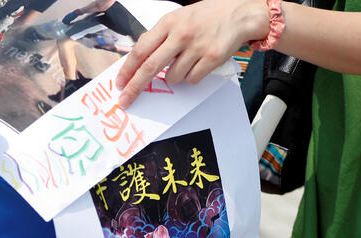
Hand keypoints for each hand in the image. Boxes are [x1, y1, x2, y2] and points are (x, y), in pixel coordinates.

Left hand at [115, 0, 269, 107]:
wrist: (240, 13)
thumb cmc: (208, 16)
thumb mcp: (179, 18)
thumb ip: (159, 35)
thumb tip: (139, 56)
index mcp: (169, 23)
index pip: (141, 50)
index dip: (127, 69)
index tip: (120, 83)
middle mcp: (181, 34)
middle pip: (150, 68)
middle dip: (135, 87)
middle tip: (126, 100)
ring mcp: (196, 47)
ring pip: (173, 78)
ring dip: (174, 77)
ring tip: (186, 62)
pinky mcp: (211, 58)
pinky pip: (192, 80)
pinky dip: (192, 77)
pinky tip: (198, 64)